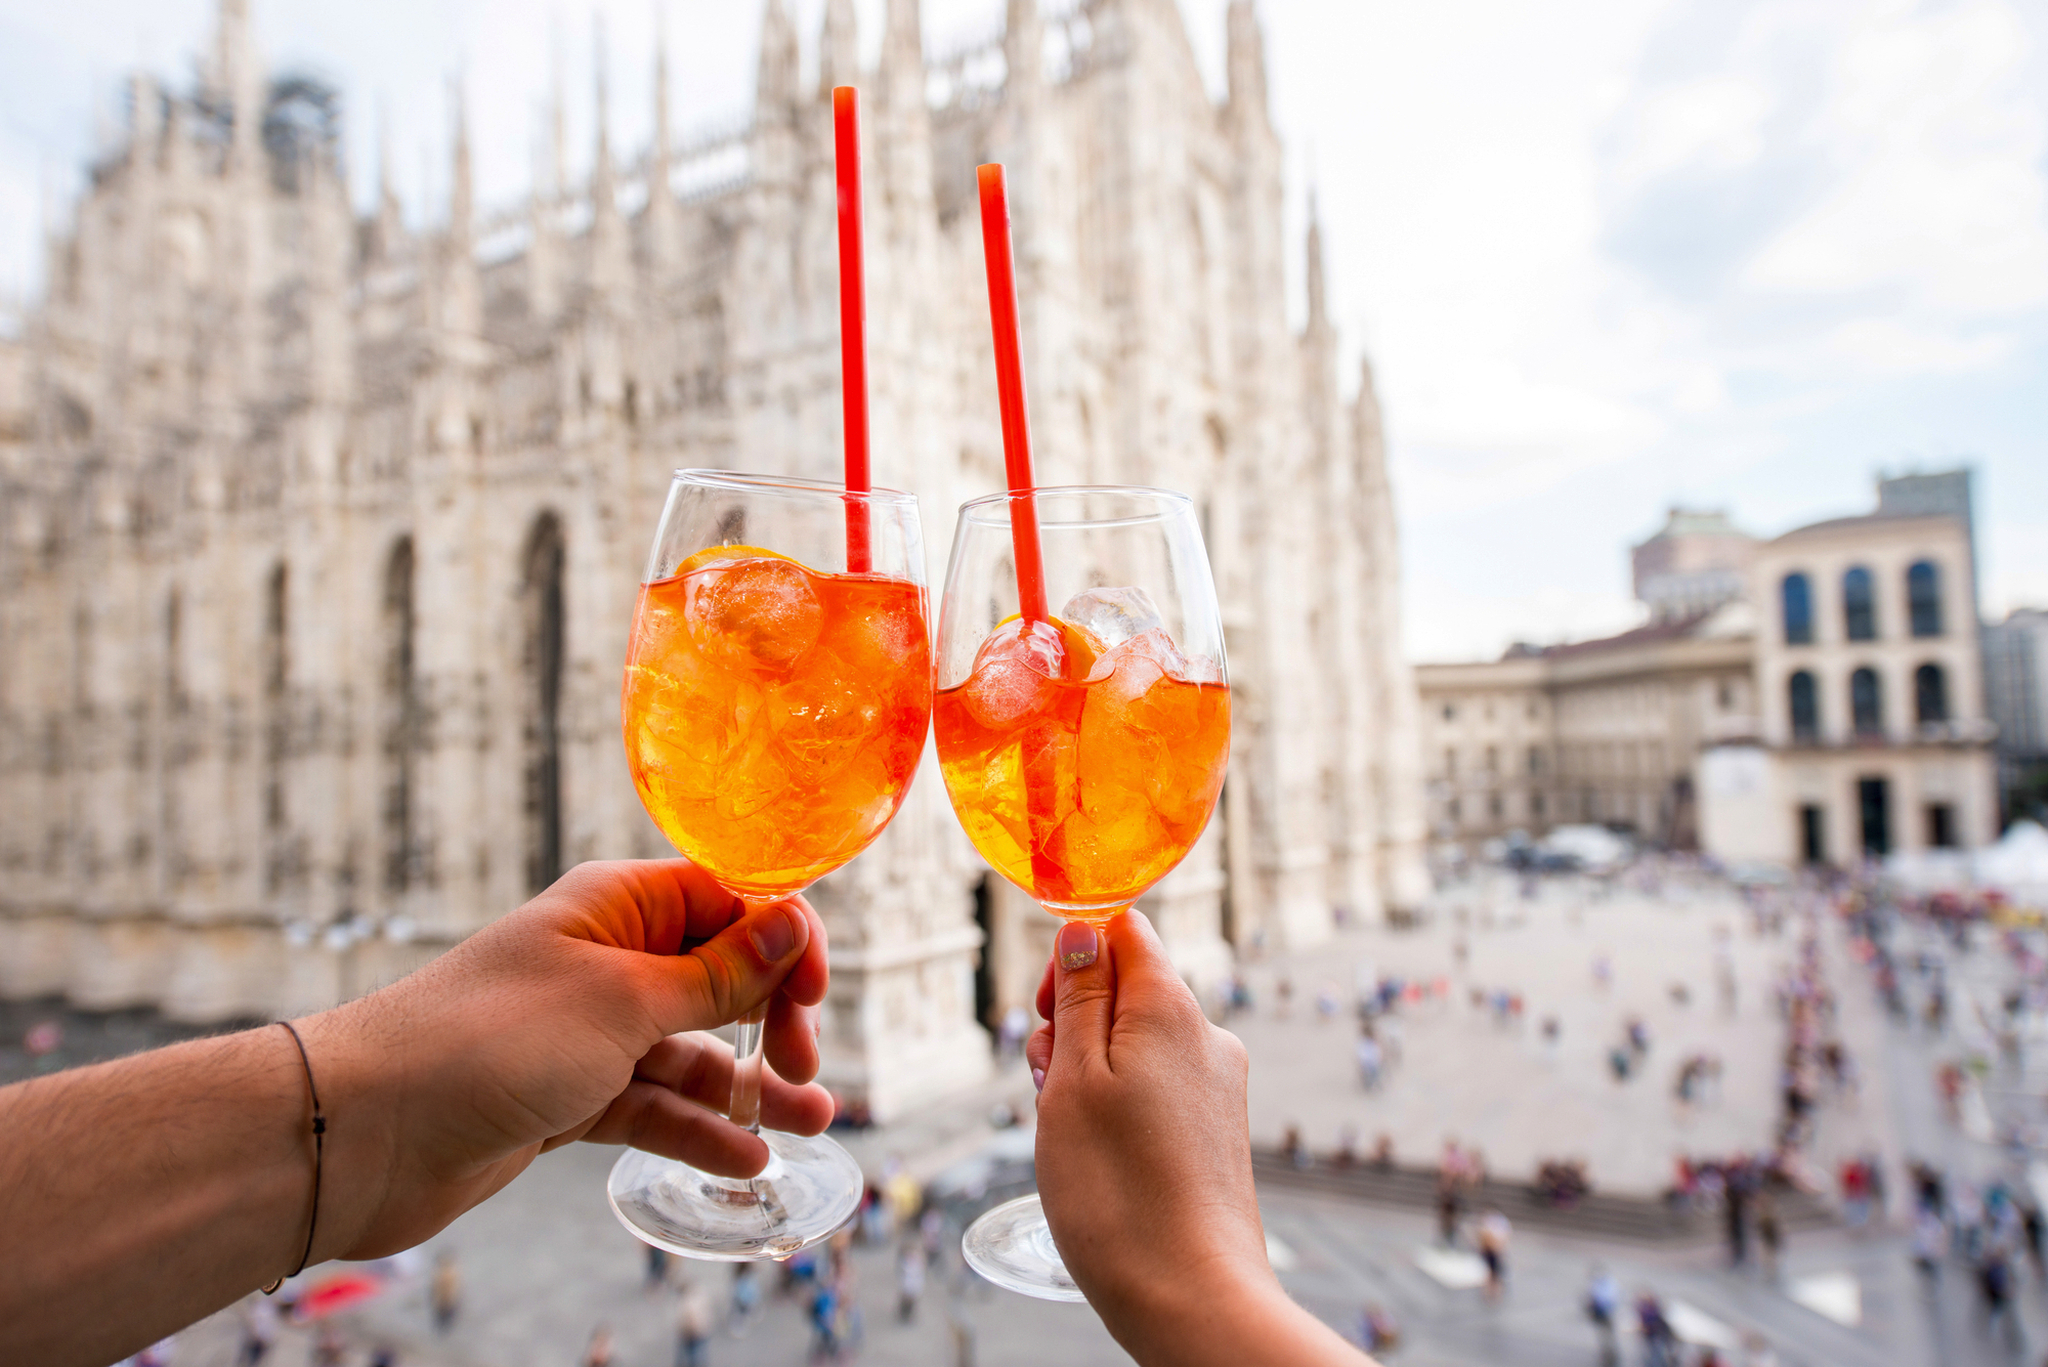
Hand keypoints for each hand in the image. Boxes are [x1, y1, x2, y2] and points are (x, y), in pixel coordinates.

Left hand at [303, 859, 835, 1261]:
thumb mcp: (623, 1002)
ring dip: (750, 1087)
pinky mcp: (570, 1096)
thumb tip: (790, 926)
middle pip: (721, 977)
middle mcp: (608, 960)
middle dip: (773, 1018)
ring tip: (815, 1123)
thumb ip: (716, 974)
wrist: (367, 1131)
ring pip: (694, 1051)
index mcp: (618, 907)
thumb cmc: (488, 1040)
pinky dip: (698, 1129)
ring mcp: (589, 1032)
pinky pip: (654, 1105)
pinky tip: (743, 1161)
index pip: (728, 902)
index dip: (782, 939)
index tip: (815, 993)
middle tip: (802, 1068)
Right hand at [1027, 911, 1370, 1366]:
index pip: (1123, 930)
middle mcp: (1207, 1035)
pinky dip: (1118, 1107)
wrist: (1191, 1296)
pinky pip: (1156, 1088)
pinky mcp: (1216, 1130)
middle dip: (1072, 1024)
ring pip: (1135, 1044)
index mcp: (1171, 1007)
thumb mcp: (1072, 1078)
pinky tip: (1102, 1158)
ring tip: (1072, 1133)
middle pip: (1125, 990)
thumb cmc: (1118, 1191)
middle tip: (1048, 1086)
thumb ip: (1078, 996)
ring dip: (1088, 1072)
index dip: (1072, 956)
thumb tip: (1083, 929)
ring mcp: (1217, 1085)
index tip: (1046, 1012)